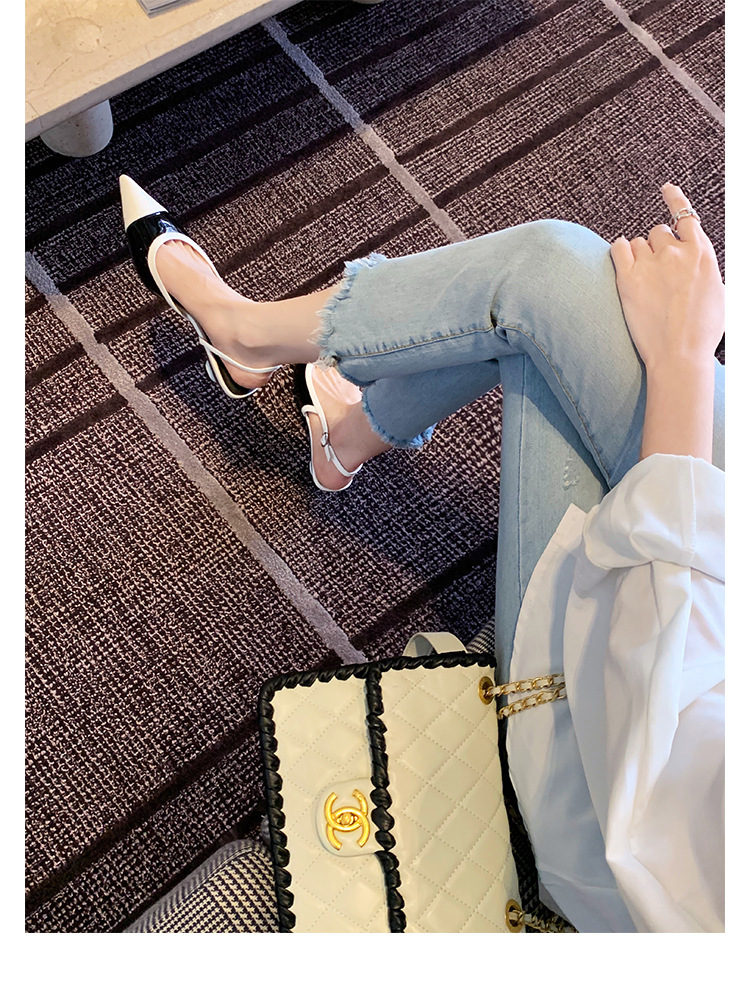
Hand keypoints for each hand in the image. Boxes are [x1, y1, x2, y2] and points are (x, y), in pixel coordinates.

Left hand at [610, 184, 723, 372]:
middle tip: (657, 272)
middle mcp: (677, 252)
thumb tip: (696, 261)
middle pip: (658, 231)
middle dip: (657, 246)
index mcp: (702, 254)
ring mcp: (651, 263)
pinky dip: (619, 252)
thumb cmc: (701, 331)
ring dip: (638, 254)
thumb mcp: (717, 292)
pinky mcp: (628, 278)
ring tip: (644, 280)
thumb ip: (703, 269)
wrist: (680, 354)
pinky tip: (623, 263)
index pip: (686, 216)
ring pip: (638, 242)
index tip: (666, 189)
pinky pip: (618, 247)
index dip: (675, 200)